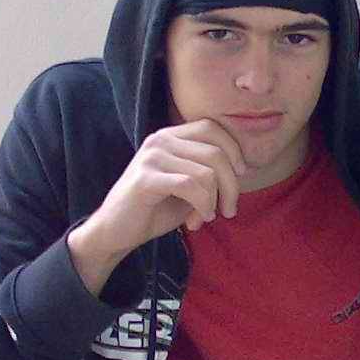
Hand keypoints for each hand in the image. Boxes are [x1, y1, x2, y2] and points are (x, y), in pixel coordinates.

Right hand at [67, 120, 246, 293]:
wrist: (117, 231)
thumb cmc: (156, 208)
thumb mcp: (189, 184)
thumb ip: (210, 171)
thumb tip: (242, 169)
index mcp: (171, 136)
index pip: (212, 128)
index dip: (234, 150)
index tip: (241, 175)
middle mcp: (160, 139)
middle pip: (215, 152)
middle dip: (231, 185)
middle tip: (229, 209)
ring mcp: (151, 157)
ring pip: (206, 173)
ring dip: (214, 201)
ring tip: (207, 216)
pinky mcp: (145, 178)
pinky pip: (190, 186)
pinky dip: (202, 205)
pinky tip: (198, 220)